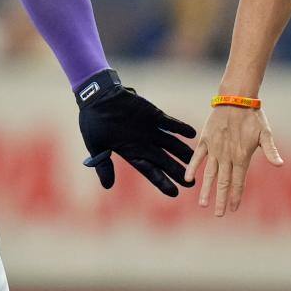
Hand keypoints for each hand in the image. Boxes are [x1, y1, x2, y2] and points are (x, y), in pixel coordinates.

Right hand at [77, 70, 195, 196]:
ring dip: (184, 152)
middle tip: (193, 183)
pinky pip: (170, 123)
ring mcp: (150, 129)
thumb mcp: (95, 146)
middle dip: (178, 171)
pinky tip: (192, 133)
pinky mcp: (154, 115)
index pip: (150, 171)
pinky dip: (180, 128)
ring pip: (172, 144)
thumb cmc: (93, 121)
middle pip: (165, 160)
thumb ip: (103, 165)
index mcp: (131, 153)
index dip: (162, 182)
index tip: (175, 193)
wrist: (97, 96)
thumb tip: (108, 186)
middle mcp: (144, 144)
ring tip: (196, 160)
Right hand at [185, 106, 283, 216]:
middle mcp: (227, 155)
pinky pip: (197, 156)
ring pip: (209, 173)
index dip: (236, 196)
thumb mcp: (266, 133)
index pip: (239, 182)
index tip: (233, 209)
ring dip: (206, 189)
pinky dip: (192, 167)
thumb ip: (271, 151)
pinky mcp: (205, 140)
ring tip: (203, 204)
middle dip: (221, 199)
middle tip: (219, 215)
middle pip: (223, 182)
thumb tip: (280, 165)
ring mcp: (215, 149)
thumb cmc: (253, 116)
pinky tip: (188, 179)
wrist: (235, 98)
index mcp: (242, 156)